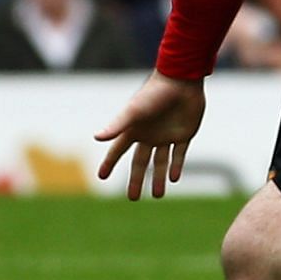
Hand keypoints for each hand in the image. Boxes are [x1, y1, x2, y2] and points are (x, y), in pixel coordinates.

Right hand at [95, 72, 205, 199]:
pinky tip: (173, 179)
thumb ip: (117, 126)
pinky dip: (176, 166)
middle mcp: (149, 134)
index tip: (101, 177)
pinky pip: (179, 154)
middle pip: (140, 162)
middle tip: (132, 198)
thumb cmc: (154, 94)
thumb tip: (96, 138)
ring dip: (158, 178)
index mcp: (134, 129)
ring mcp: (166, 135)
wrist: (182, 81)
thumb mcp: (134, 111)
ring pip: (161, 162)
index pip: (118, 151)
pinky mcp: (184, 134)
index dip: (109, 163)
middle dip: (136, 179)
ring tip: (156, 195)